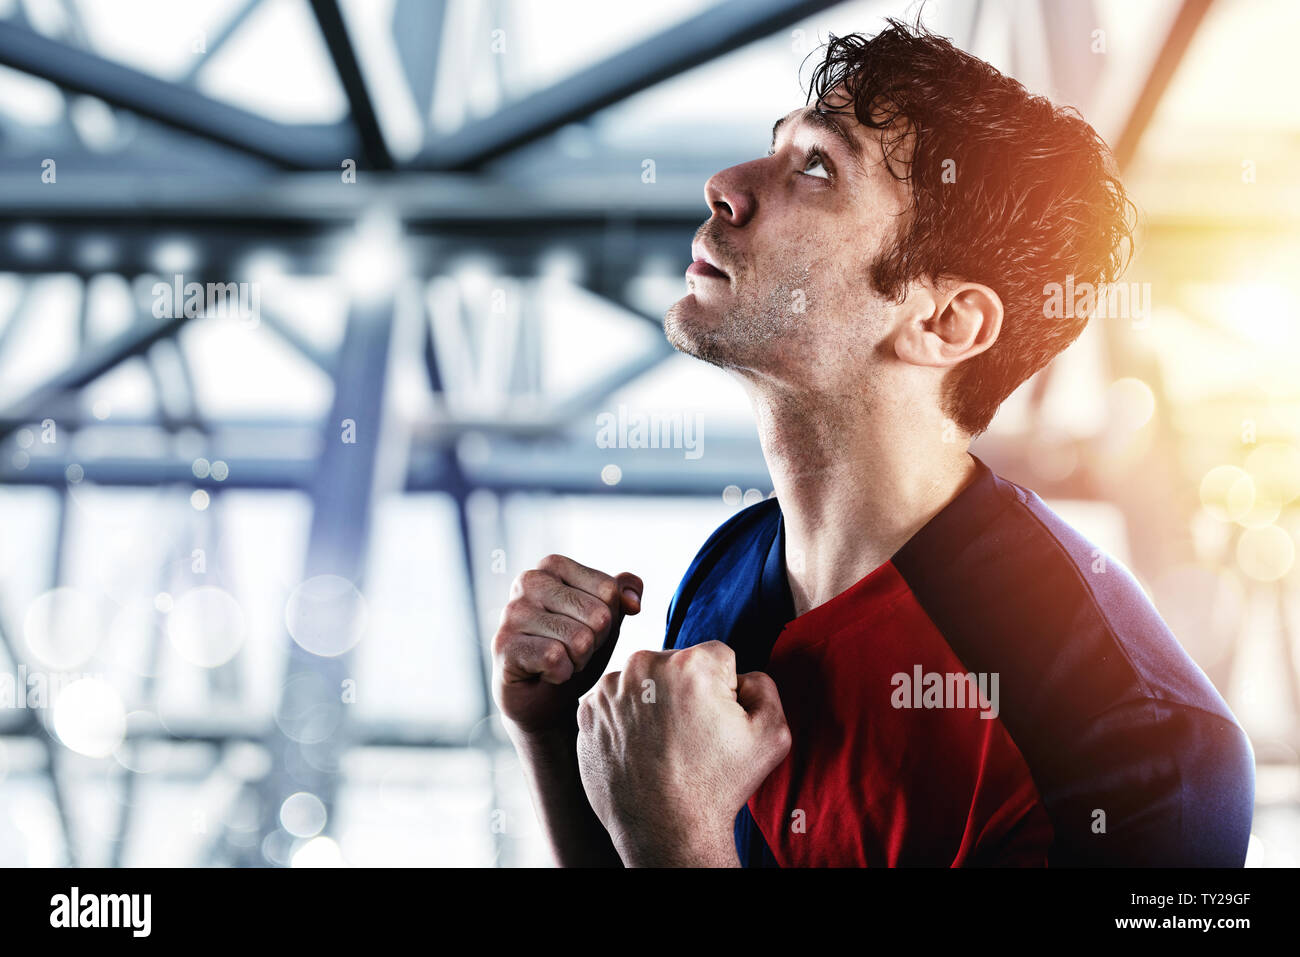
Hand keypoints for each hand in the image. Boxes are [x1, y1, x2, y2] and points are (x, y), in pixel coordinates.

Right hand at [492, 554, 642, 735]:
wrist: (541, 696)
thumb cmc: (572, 650)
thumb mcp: (605, 620)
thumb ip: (621, 597)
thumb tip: (633, 602)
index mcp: (553, 566)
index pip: (609, 590)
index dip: (608, 620)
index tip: (586, 629)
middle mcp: (528, 581)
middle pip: (598, 615)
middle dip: (594, 643)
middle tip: (572, 650)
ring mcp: (512, 612)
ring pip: (580, 640)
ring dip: (578, 661)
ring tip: (559, 660)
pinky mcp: (503, 645)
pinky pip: (556, 659)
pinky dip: (561, 675)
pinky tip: (545, 673)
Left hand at [575, 640, 791, 866]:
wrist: (665, 831)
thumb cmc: (717, 786)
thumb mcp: (772, 735)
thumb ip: (765, 687)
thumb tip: (743, 675)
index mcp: (690, 663)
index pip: (718, 657)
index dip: (725, 690)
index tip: (717, 722)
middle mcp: (644, 665)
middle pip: (677, 664)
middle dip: (687, 691)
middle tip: (691, 736)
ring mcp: (609, 689)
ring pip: (644, 682)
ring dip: (654, 702)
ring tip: (663, 745)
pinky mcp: (587, 712)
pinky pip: (616, 702)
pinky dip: (627, 719)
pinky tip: (640, 748)